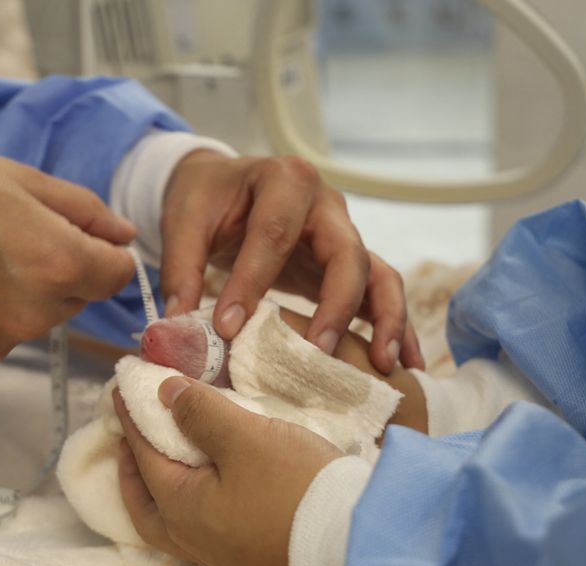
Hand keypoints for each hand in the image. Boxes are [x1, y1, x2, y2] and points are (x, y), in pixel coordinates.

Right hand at [0, 141, 136, 380]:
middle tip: (4, 239)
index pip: (117, 275)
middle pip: (74, 299)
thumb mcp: (21, 179)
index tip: (74, 236)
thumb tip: (123, 235)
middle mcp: (34, 313)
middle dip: (57, 273)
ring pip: (34, 321)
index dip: (100, 252)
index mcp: (58, 263)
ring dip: (19, 298)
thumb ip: (84, 211)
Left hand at [114, 378, 341, 565]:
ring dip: (162, 486)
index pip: (142, 454)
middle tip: (130, 437)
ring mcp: (223, 554)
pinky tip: (213, 483)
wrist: (353, 549)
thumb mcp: (245, 439)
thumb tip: (164, 394)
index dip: (130, 416)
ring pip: (173, 520)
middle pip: (146, 504)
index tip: (120, 386)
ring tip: (170, 457)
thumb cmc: (294, 489)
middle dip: (133, 468)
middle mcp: (192, 539)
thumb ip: (201, 414)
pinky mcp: (251, 557)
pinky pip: (203, 525)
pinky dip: (193, 498)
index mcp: (179, 508)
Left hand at [160, 150, 424, 374]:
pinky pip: (383, 291)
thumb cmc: (207, 200)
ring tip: (383, 365)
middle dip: (336, 305)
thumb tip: (180, 325)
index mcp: (284, 181)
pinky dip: (396, 326)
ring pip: (379, 273)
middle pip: (347, 253)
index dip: (252, 282)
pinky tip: (405, 364)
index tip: (228, 329)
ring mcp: (345, 234)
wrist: (224, 185)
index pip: (273, 233)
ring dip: (386, 319)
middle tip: (319, 352)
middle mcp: (326, 205)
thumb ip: (182, 268)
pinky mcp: (350, 264)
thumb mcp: (184, 220)